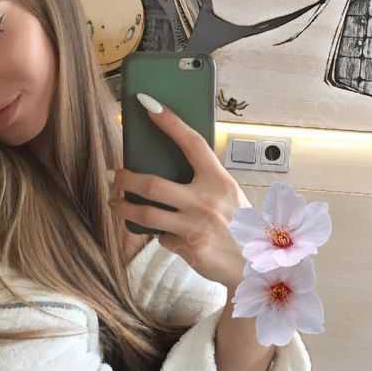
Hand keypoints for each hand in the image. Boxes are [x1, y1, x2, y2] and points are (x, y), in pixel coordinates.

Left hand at [108, 98, 250, 289]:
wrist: (256, 266)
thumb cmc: (242, 227)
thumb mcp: (230, 197)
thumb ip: (205, 184)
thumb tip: (169, 171)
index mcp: (220, 181)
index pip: (192, 143)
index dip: (170, 122)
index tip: (148, 104)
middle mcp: (206, 201)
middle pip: (152, 184)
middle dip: (125, 179)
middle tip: (114, 176)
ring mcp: (196, 226)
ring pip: (146, 214)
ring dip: (123, 207)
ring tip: (115, 203)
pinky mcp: (189, 248)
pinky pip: (162, 238)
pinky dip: (161, 235)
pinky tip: (167, 235)